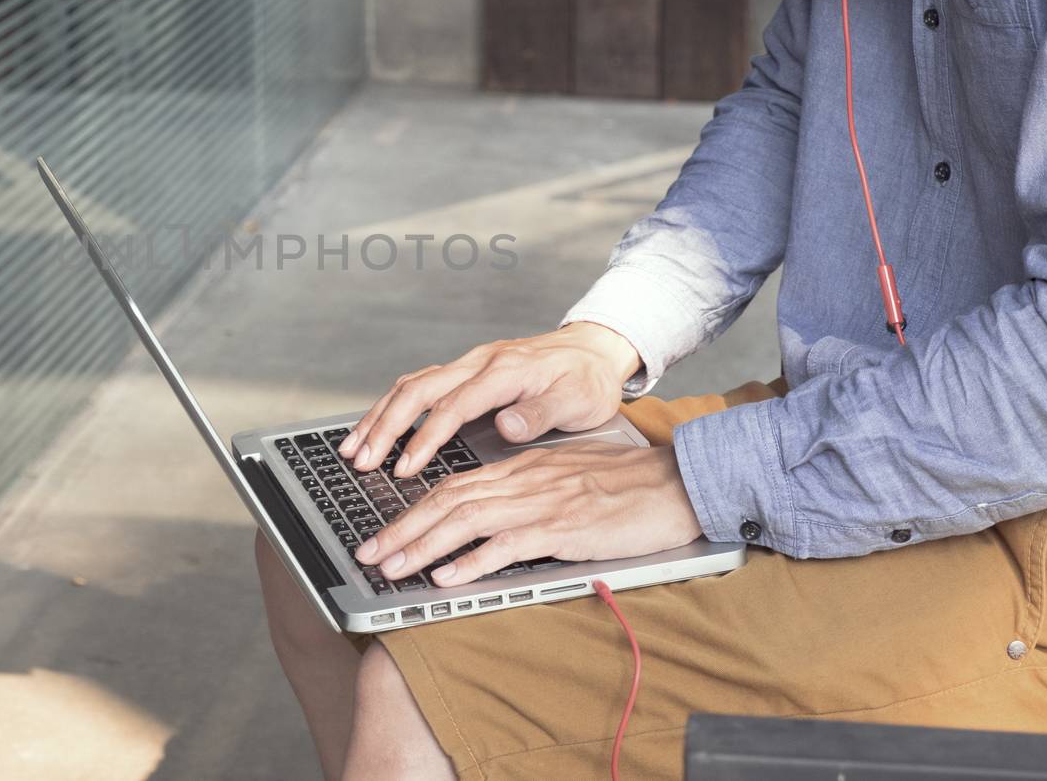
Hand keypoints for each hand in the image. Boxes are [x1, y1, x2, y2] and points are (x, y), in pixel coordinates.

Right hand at [338, 322, 640, 478]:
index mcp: (503, 371)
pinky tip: (376, 427)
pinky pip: (419, 385)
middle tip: (361, 459)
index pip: (452, 405)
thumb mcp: (578, 399)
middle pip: (418, 390)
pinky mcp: (464, 371)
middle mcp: (478, 363)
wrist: (593, 349)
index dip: (425, 437)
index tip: (405, 467)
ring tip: (354, 447)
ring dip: (380, 416)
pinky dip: (392, 407)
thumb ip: (541, 413)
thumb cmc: (587, 380)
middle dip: (385, 426)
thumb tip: (506, 426)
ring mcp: (468, 365)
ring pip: (411, 385)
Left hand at [355, 443, 701, 584]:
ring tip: (391, 568)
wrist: (679, 483)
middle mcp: (523, 481)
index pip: (454, 486)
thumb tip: (493, 517)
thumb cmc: (629, 486)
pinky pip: (507, 545)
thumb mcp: (567, 480)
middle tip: (367, 555)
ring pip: (465, 520)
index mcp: (522, 468)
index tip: (383, 532)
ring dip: (421, 546)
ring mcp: (541, 503)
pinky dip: (471, 562)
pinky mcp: (563, 528)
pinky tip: (446, 577)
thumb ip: (529, 493)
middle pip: (446, 500)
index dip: (412, 509)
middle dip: (400, 529)